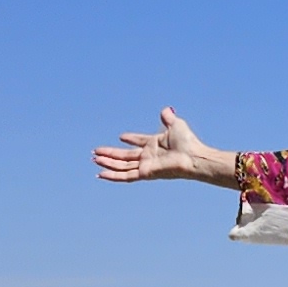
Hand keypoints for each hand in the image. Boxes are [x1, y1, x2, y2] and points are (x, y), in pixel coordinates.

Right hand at [93, 108, 231, 185]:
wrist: (193, 156)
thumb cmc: (188, 143)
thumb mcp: (176, 125)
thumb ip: (169, 118)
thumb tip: (166, 110)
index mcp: (155, 144)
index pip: (138, 142)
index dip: (131, 139)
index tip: (121, 136)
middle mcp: (148, 156)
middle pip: (124, 156)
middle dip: (110, 154)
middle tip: (95, 152)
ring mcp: (146, 166)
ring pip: (121, 166)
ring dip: (107, 163)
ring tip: (94, 159)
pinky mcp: (145, 173)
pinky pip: (125, 176)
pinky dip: (113, 176)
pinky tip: (101, 174)